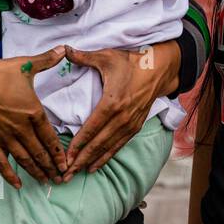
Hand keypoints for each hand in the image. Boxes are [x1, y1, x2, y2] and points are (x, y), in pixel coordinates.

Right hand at [0, 47, 67, 188]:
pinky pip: (2, 163)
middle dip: (52, 167)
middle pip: (40, 153)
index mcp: (32, 112)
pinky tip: (18, 185)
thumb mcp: (23, 65)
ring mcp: (5, 138)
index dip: (60, 152)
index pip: (50, 137)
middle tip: (62, 179)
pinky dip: (10, 175)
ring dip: (37, 172)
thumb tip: (64, 49)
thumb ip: (46, 60)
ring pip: (25, 160)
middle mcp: (21, 129)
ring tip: (46, 182)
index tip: (68, 164)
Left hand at [62, 41, 180, 174]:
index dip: (78, 143)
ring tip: (77, 173)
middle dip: (81, 160)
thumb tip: (64, 50)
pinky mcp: (136, 126)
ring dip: (92, 161)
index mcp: (112, 102)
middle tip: (66, 174)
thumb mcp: (107, 56)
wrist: (159, 69)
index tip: (66, 157)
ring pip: (108, 148)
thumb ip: (83, 56)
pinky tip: (96, 165)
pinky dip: (107, 157)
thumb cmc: (131, 62)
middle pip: (98, 143)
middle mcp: (122, 117)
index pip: (92, 128)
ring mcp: (130, 123)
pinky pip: (119, 145)